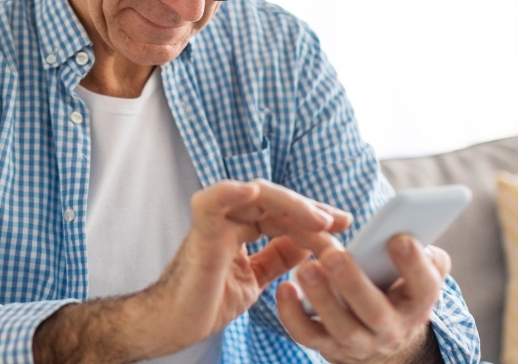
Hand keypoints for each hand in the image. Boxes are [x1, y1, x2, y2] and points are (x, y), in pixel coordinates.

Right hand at [33, 179, 350, 363]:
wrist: (174, 326)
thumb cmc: (206, 301)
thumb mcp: (255, 278)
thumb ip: (278, 257)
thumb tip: (308, 243)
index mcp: (239, 228)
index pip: (281, 212)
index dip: (312, 217)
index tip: (343, 224)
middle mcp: (227, 219)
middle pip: (273, 199)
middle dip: (308, 209)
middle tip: (337, 221)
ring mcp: (212, 223)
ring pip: (254, 196)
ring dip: (289, 204)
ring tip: (318, 219)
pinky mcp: (199, 234)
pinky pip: (211, 203)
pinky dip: (229, 192)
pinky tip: (252, 191)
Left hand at [277, 234, 451, 363]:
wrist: (381, 339)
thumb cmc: (394, 289)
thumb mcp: (415, 274)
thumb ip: (420, 253)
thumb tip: (411, 228)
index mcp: (417, 303)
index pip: (424, 288)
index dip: (414, 265)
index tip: (398, 238)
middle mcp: (391, 328)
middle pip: (375, 312)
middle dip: (353, 282)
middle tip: (333, 255)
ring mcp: (359, 341)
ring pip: (341, 326)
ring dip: (322, 297)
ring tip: (306, 268)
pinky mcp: (329, 346)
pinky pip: (309, 335)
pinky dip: (293, 315)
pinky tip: (285, 289)